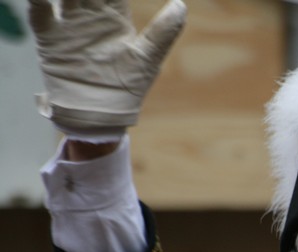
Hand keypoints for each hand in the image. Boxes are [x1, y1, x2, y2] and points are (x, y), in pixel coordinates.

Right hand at [28, 0, 185, 132]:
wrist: (101, 117)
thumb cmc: (128, 89)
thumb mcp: (148, 59)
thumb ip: (164, 32)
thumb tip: (181, 4)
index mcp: (115, 18)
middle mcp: (90, 17)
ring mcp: (69, 27)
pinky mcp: (50, 40)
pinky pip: (41, 14)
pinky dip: (39, 1)